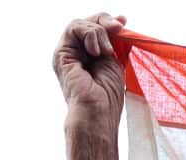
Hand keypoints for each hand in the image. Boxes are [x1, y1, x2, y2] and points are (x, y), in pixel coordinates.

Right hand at [53, 13, 126, 127]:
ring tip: (107, 52)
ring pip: (80, 24)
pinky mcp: (61, 53)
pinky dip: (90, 35)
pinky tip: (97, 52)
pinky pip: (74, 28)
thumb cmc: (108, 96)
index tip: (124, 22)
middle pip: (87, 22)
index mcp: (90, 56)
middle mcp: (76, 52)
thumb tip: (120, 22)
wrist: (98, 112)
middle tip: (118, 28)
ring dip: (99, 32)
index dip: (109, 22)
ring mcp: (67, 52)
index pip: (96, 29)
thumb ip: (115, 42)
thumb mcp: (116, 62)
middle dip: (105, 21)